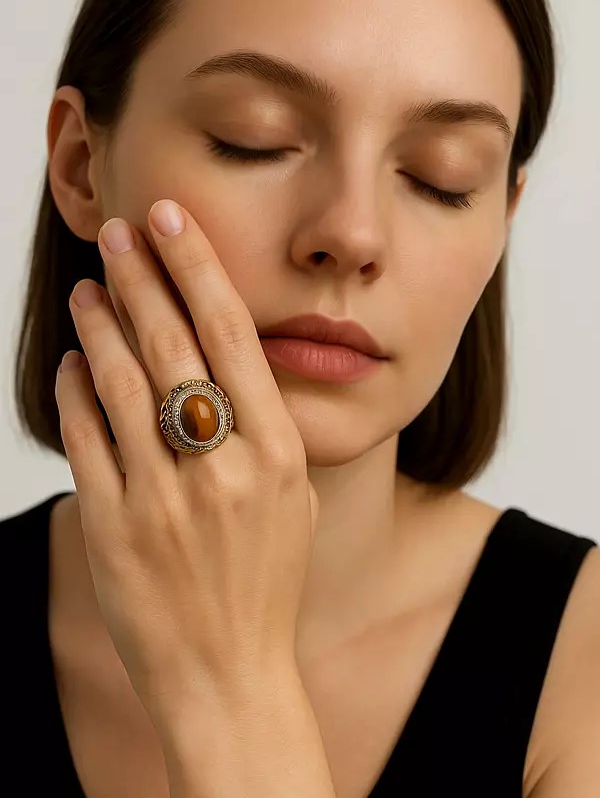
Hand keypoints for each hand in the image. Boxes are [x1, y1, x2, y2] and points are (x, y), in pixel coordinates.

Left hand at [54, 199, 319, 718]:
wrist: (228, 673)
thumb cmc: (266, 583)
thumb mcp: (295, 501)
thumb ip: (266, 429)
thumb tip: (222, 362)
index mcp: (277, 453)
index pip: (232, 335)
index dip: (197, 268)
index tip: (173, 221)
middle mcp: (222, 466)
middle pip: (171, 344)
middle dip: (141, 276)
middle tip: (119, 233)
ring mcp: (162, 496)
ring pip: (119, 381)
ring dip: (99, 323)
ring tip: (88, 286)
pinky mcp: (113, 526)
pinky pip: (85, 437)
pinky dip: (74, 389)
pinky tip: (73, 360)